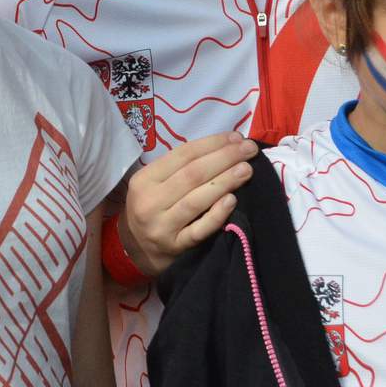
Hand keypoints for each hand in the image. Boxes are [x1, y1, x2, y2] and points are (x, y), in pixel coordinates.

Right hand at [117, 132, 257, 278]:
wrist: (137, 249)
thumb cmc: (152, 207)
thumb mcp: (154, 184)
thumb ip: (179, 168)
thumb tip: (224, 146)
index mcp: (145, 180)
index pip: (182, 155)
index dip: (212, 144)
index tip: (235, 137)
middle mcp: (151, 201)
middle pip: (192, 175)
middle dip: (224, 158)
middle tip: (248, 149)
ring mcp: (162, 226)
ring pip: (196, 200)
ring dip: (224, 182)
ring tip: (246, 170)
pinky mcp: (176, 247)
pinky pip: (199, 230)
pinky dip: (216, 215)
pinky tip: (232, 201)